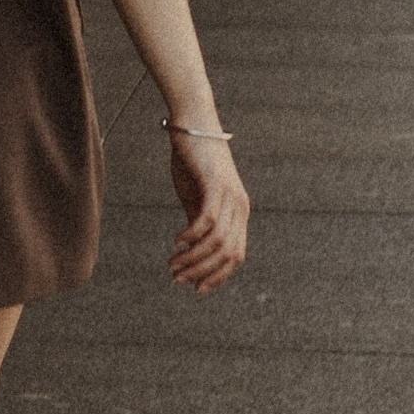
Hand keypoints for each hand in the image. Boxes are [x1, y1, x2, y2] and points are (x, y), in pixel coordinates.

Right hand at [167, 128, 248, 290]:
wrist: (191, 124)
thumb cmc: (192, 160)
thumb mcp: (195, 198)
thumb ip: (199, 223)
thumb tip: (193, 251)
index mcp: (239, 213)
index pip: (236, 257)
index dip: (218, 277)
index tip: (195, 288)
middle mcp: (241, 207)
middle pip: (228, 254)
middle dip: (202, 272)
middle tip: (176, 278)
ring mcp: (231, 196)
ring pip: (216, 242)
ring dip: (193, 258)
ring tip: (172, 264)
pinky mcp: (217, 184)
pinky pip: (207, 220)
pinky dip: (192, 236)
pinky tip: (176, 242)